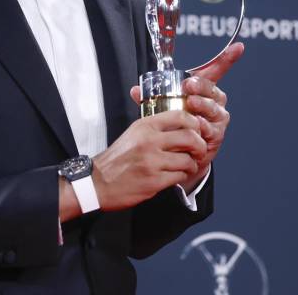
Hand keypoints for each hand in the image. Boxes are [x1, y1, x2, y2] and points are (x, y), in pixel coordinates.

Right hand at [90, 110, 206, 211]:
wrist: (98, 182)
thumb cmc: (116, 159)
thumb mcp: (132, 134)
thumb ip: (154, 128)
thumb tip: (179, 126)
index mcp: (144, 126)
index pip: (180, 115)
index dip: (194, 123)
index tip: (196, 130)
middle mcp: (149, 141)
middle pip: (190, 137)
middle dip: (200, 145)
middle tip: (199, 151)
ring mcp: (152, 161)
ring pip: (188, 159)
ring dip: (192, 164)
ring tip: (187, 166)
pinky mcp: (154, 181)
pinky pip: (180, 176)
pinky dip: (182, 176)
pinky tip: (176, 175)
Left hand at [129, 42, 243, 189]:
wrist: (183, 152)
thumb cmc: (177, 122)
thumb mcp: (164, 105)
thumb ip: (151, 97)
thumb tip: (135, 90)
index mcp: (204, 89)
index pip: (217, 71)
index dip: (228, 58)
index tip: (238, 46)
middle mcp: (215, 102)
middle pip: (212, 90)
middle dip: (201, 87)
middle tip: (188, 86)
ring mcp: (217, 119)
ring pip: (213, 109)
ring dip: (202, 105)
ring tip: (191, 104)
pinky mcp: (216, 136)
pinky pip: (211, 129)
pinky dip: (203, 127)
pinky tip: (196, 126)